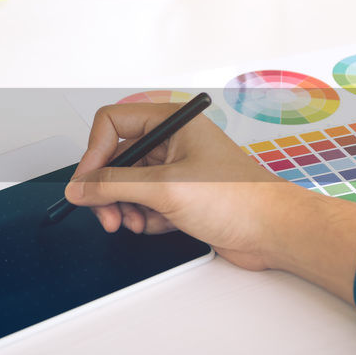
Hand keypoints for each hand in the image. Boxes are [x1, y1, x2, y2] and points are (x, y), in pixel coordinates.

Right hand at [65, 103, 355, 300]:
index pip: (113, 123)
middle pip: (116, 157)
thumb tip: (80, 187)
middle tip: (106, 215)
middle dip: (107, 189)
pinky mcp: (181, 195)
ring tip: (135, 223)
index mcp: (172, 122)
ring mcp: (176, 169)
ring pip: (128, 184)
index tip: (87, 183)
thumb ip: (114, 186)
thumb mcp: (166, 189)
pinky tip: (156, 226)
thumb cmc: (240, 200)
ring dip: (125, 207)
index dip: (94, 153)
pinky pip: (144, 202)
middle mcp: (172, 141)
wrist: (275, 232)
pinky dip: (143, 217)